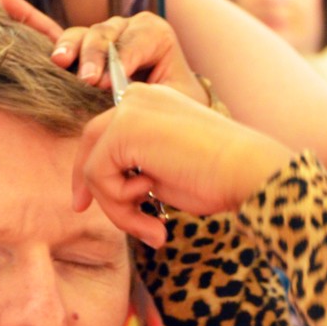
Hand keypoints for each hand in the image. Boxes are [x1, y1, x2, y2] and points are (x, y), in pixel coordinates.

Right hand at [0, 0, 204, 102]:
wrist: (169, 113)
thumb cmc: (175, 107)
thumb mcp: (177, 99)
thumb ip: (157, 92)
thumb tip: (127, 94)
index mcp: (153, 33)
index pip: (137, 38)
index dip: (124, 58)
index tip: (112, 83)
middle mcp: (124, 28)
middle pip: (104, 34)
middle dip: (96, 56)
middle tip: (90, 81)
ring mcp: (97, 37)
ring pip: (79, 35)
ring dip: (68, 47)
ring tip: (60, 61)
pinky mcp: (75, 48)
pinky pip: (48, 30)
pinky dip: (27, 16)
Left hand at [73, 83, 293, 246]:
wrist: (246, 170)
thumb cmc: (218, 178)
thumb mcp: (166, 170)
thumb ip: (135, 170)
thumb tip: (100, 189)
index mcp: (152, 103)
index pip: (106, 135)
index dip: (94, 168)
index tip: (85, 201)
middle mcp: (138, 98)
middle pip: (92, 145)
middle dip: (90, 185)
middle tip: (81, 211)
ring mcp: (129, 110)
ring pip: (94, 167)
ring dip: (116, 207)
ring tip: (150, 228)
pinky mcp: (123, 129)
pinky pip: (98, 176)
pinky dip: (118, 203)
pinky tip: (151, 202)